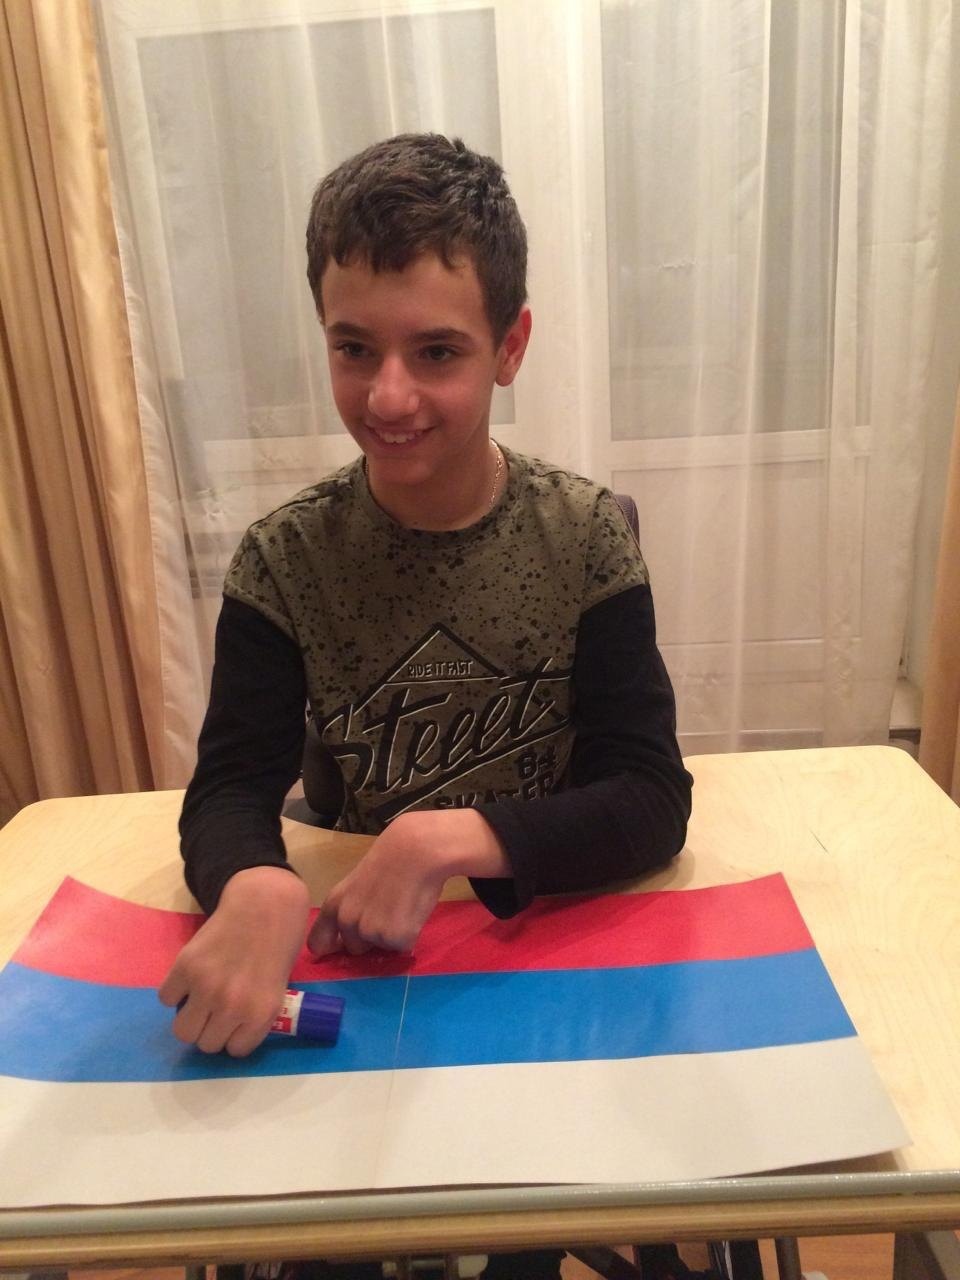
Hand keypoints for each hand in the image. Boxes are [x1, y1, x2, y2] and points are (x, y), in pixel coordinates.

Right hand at [158, 866, 310, 1056]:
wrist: (264, 904)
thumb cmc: (277, 945)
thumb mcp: (277, 988)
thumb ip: (254, 1014)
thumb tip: (230, 1036)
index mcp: (261, 1014)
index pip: (235, 1051)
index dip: (235, 1035)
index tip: (236, 1022)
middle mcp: (233, 1006)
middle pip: (206, 1044)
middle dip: (211, 1029)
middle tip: (216, 1010)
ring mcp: (206, 987)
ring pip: (183, 1031)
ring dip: (191, 1018)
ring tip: (200, 1000)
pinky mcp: (184, 967)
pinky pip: (166, 998)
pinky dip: (175, 991)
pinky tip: (190, 978)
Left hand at [307, 809, 509, 956]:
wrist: (417, 850)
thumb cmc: (391, 859)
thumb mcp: (357, 884)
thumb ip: (350, 908)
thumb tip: (348, 936)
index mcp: (334, 905)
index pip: (318, 942)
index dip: (330, 947)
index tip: (340, 947)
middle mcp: (347, 921)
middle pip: (355, 948)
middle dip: (370, 938)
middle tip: (388, 912)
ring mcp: (370, 931)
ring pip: (381, 947)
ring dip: (392, 935)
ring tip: (403, 906)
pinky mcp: (395, 938)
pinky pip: (403, 947)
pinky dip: (410, 935)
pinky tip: (413, 911)